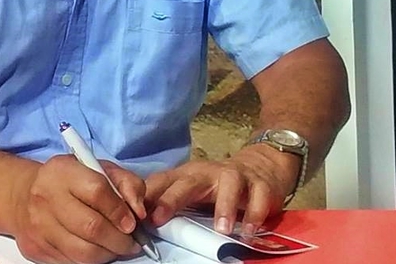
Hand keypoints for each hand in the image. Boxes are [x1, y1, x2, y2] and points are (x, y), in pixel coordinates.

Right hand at [10, 154, 146, 263]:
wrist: (25, 196)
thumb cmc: (70, 180)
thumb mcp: (99, 168)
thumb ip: (126, 183)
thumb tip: (139, 212)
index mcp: (63, 170)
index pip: (97, 191)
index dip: (120, 210)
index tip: (133, 222)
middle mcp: (46, 197)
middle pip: (91, 227)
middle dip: (119, 240)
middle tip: (132, 243)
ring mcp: (39, 225)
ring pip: (82, 252)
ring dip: (107, 254)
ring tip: (118, 248)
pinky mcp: (36, 248)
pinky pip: (71, 262)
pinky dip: (91, 261)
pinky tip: (98, 250)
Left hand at [145, 145, 299, 236]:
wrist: (262, 165)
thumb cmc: (218, 185)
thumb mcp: (193, 189)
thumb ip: (170, 201)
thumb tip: (138, 221)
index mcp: (187, 175)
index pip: (162, 181)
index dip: (146, 196)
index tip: (133, 214)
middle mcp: (208, 172)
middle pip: (188, 181)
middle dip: (172, 198)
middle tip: (159, 218)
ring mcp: (236, 176)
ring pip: (229, 184)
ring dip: (224, 206)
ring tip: (222, 230)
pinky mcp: (260, 184)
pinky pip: (258, 197)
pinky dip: (254, 214)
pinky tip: (249, 230)